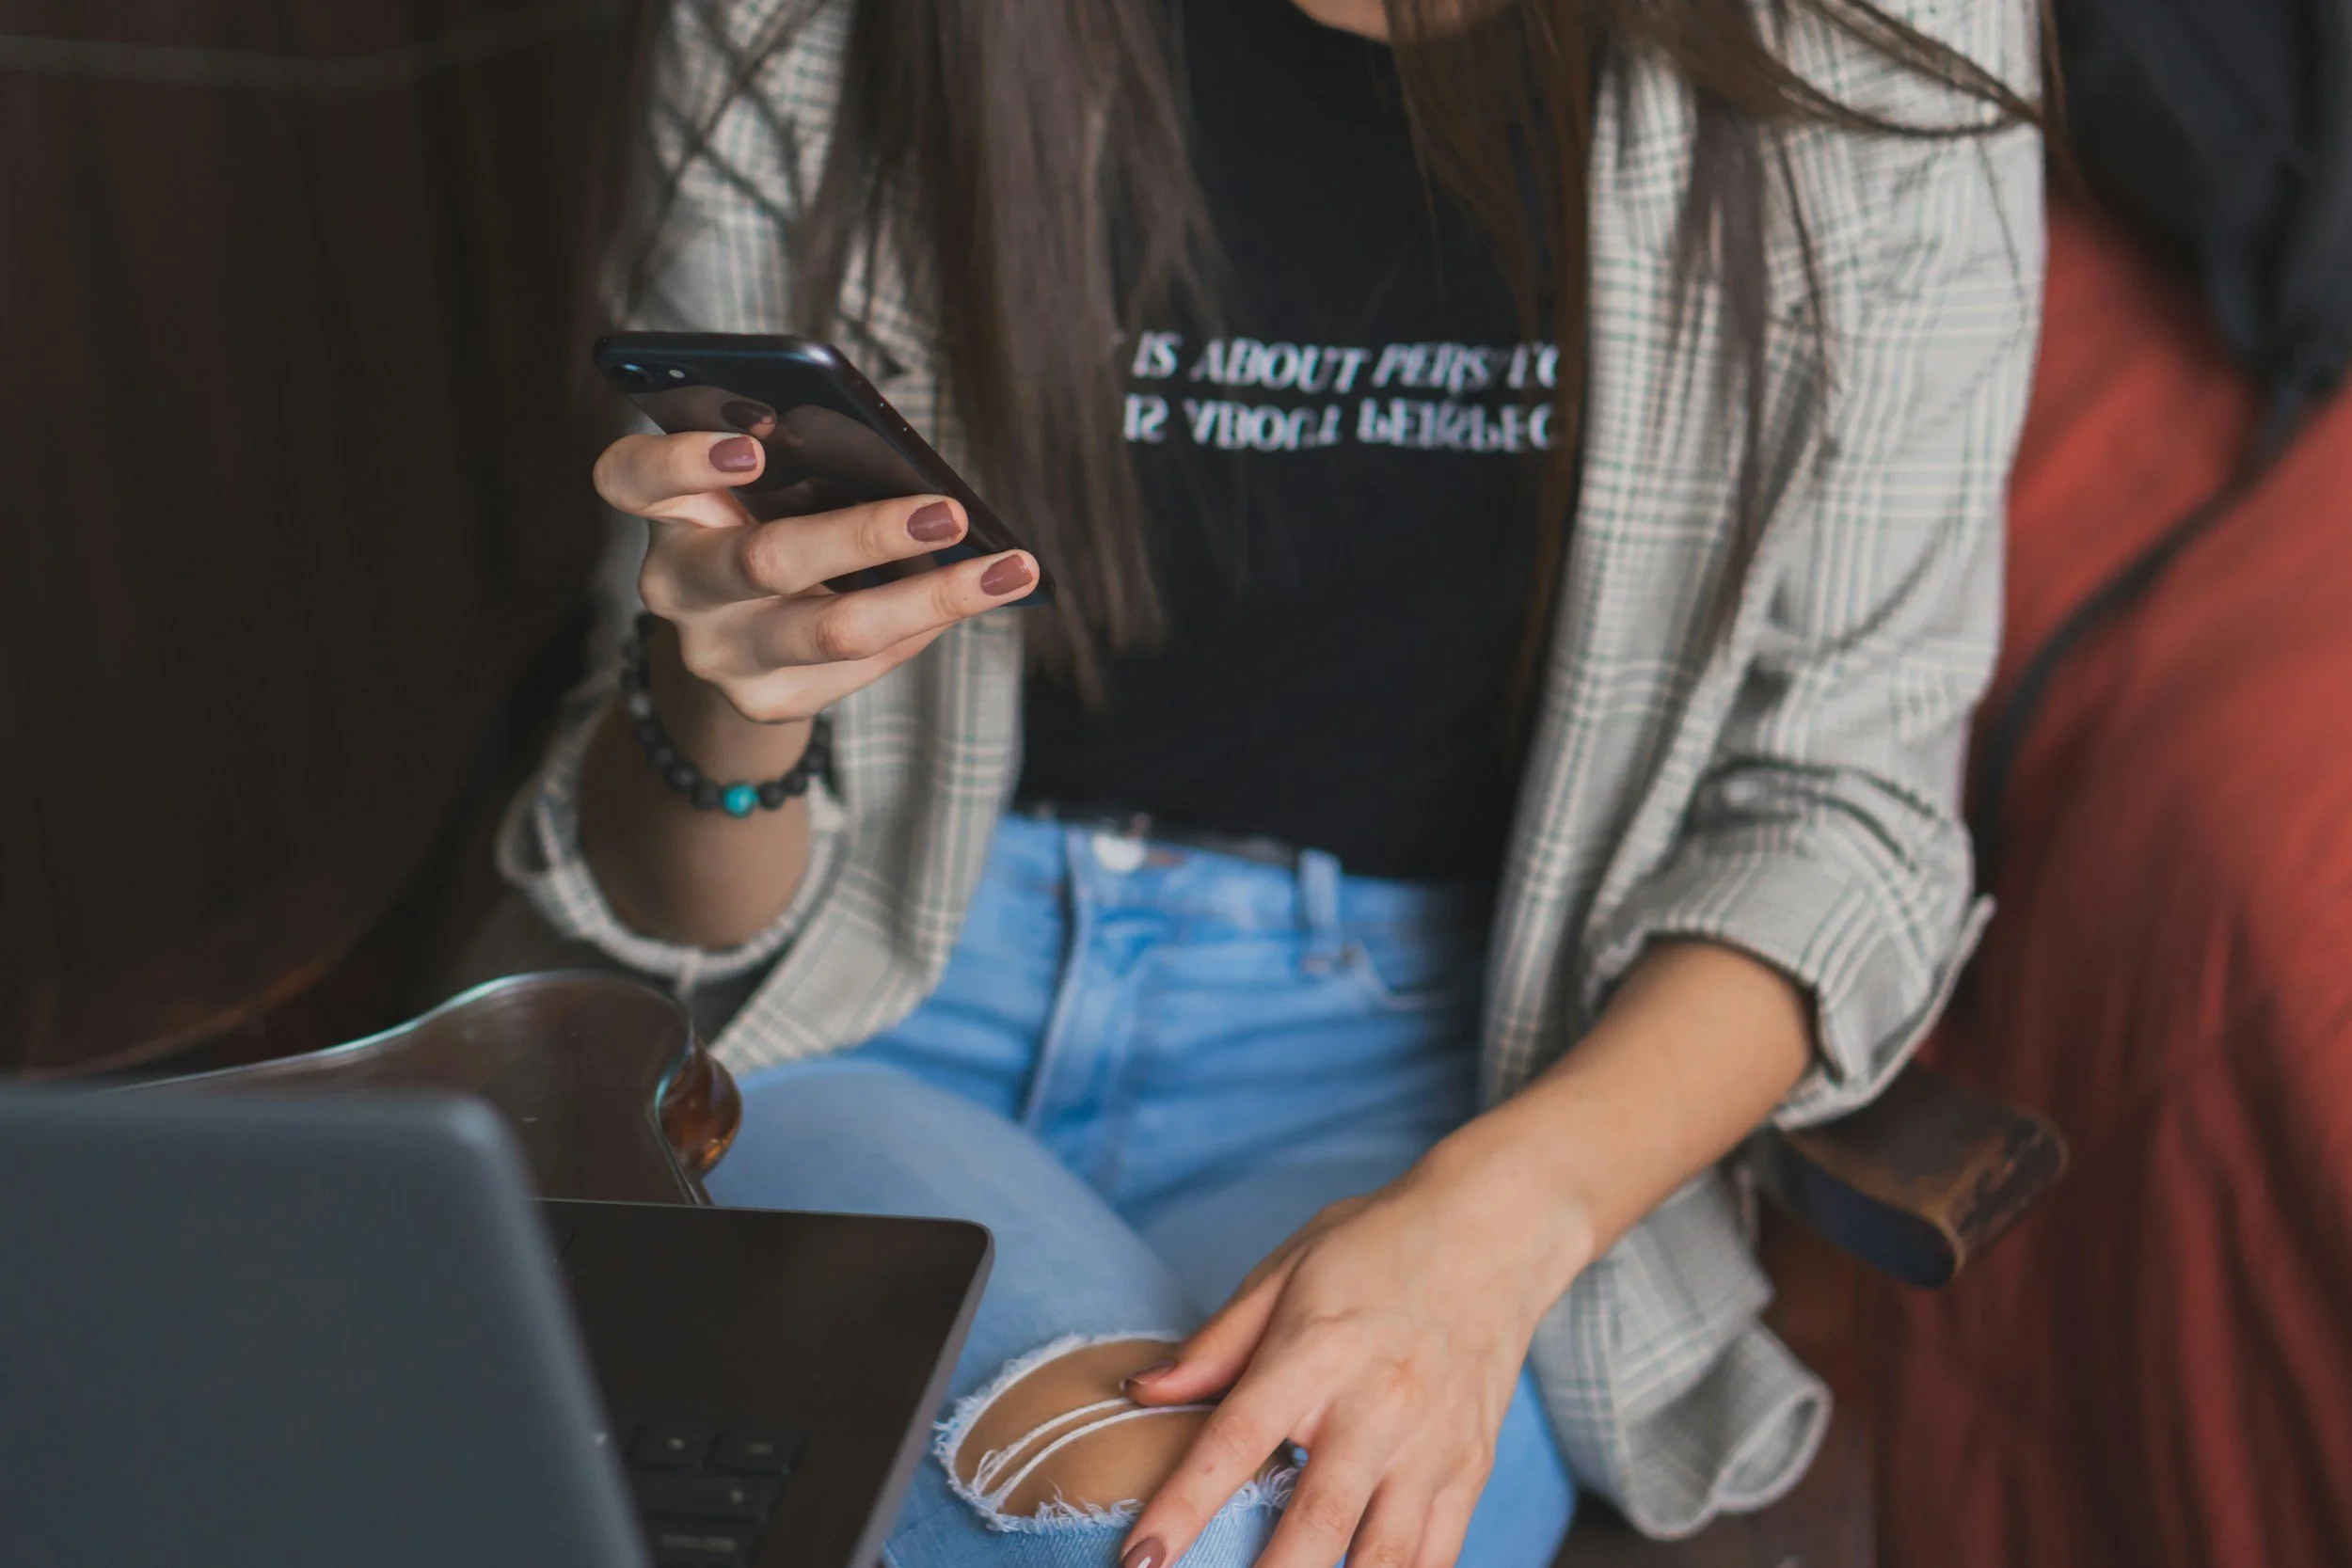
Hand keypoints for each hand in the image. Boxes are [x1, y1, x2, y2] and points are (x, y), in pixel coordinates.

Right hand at [593, 428, 1037, 725]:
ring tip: (1009, 570)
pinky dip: (924, 623)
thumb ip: (800, 466)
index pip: (631, 477)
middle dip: (865, 534)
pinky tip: (973, 595)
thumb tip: (913, 471)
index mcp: (663, 511)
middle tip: (949, 511)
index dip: (683, 461)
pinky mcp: (765, 703)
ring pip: (832, 632)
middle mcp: (676, 586)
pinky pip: (864, 663)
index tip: (754, 446)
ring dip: (932, 597)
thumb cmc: (762, 524)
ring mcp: (717, 654)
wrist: (733, 637)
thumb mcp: (760, 490)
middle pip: (765, 560)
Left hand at [1120, 1140, 1593, 1567]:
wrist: (1492, 1231)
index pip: (1235, 1443)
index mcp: (1314, 1355)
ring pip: (1383, 1556)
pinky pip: (1436, 1554)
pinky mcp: (1470, 1469)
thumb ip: (1216, 1343)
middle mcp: (1375, 1409)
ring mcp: (1430, 1446)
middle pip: (1316, 1522)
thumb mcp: (1285, 1271)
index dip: (1182, 1507)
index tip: (1142, 1558)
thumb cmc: (1375, 1246)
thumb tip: (1141, 1391)